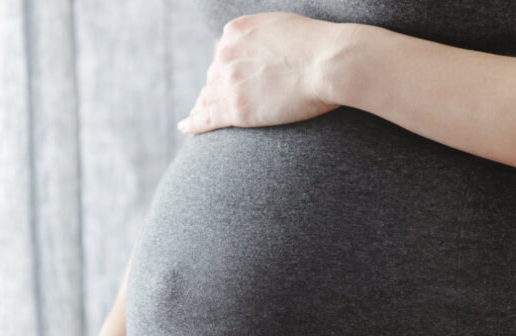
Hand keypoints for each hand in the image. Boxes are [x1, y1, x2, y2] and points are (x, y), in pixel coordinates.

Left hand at [177, 11, 343, 134]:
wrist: (329, 63)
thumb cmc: (320, 45)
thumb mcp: (283, 26)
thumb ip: (265, 37)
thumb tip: (266, 47)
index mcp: (235, 32)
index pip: (222, 54)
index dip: (225, 69)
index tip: (226, 79)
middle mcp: (225, 54)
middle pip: (213, 76)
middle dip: (216, 88)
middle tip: (218, 101)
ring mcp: (228, 83)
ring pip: (207, 97)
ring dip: (203, 106)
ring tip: (198, 116)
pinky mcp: (235, 109)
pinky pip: (205, 118)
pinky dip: (193, 123)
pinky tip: (186, 127)